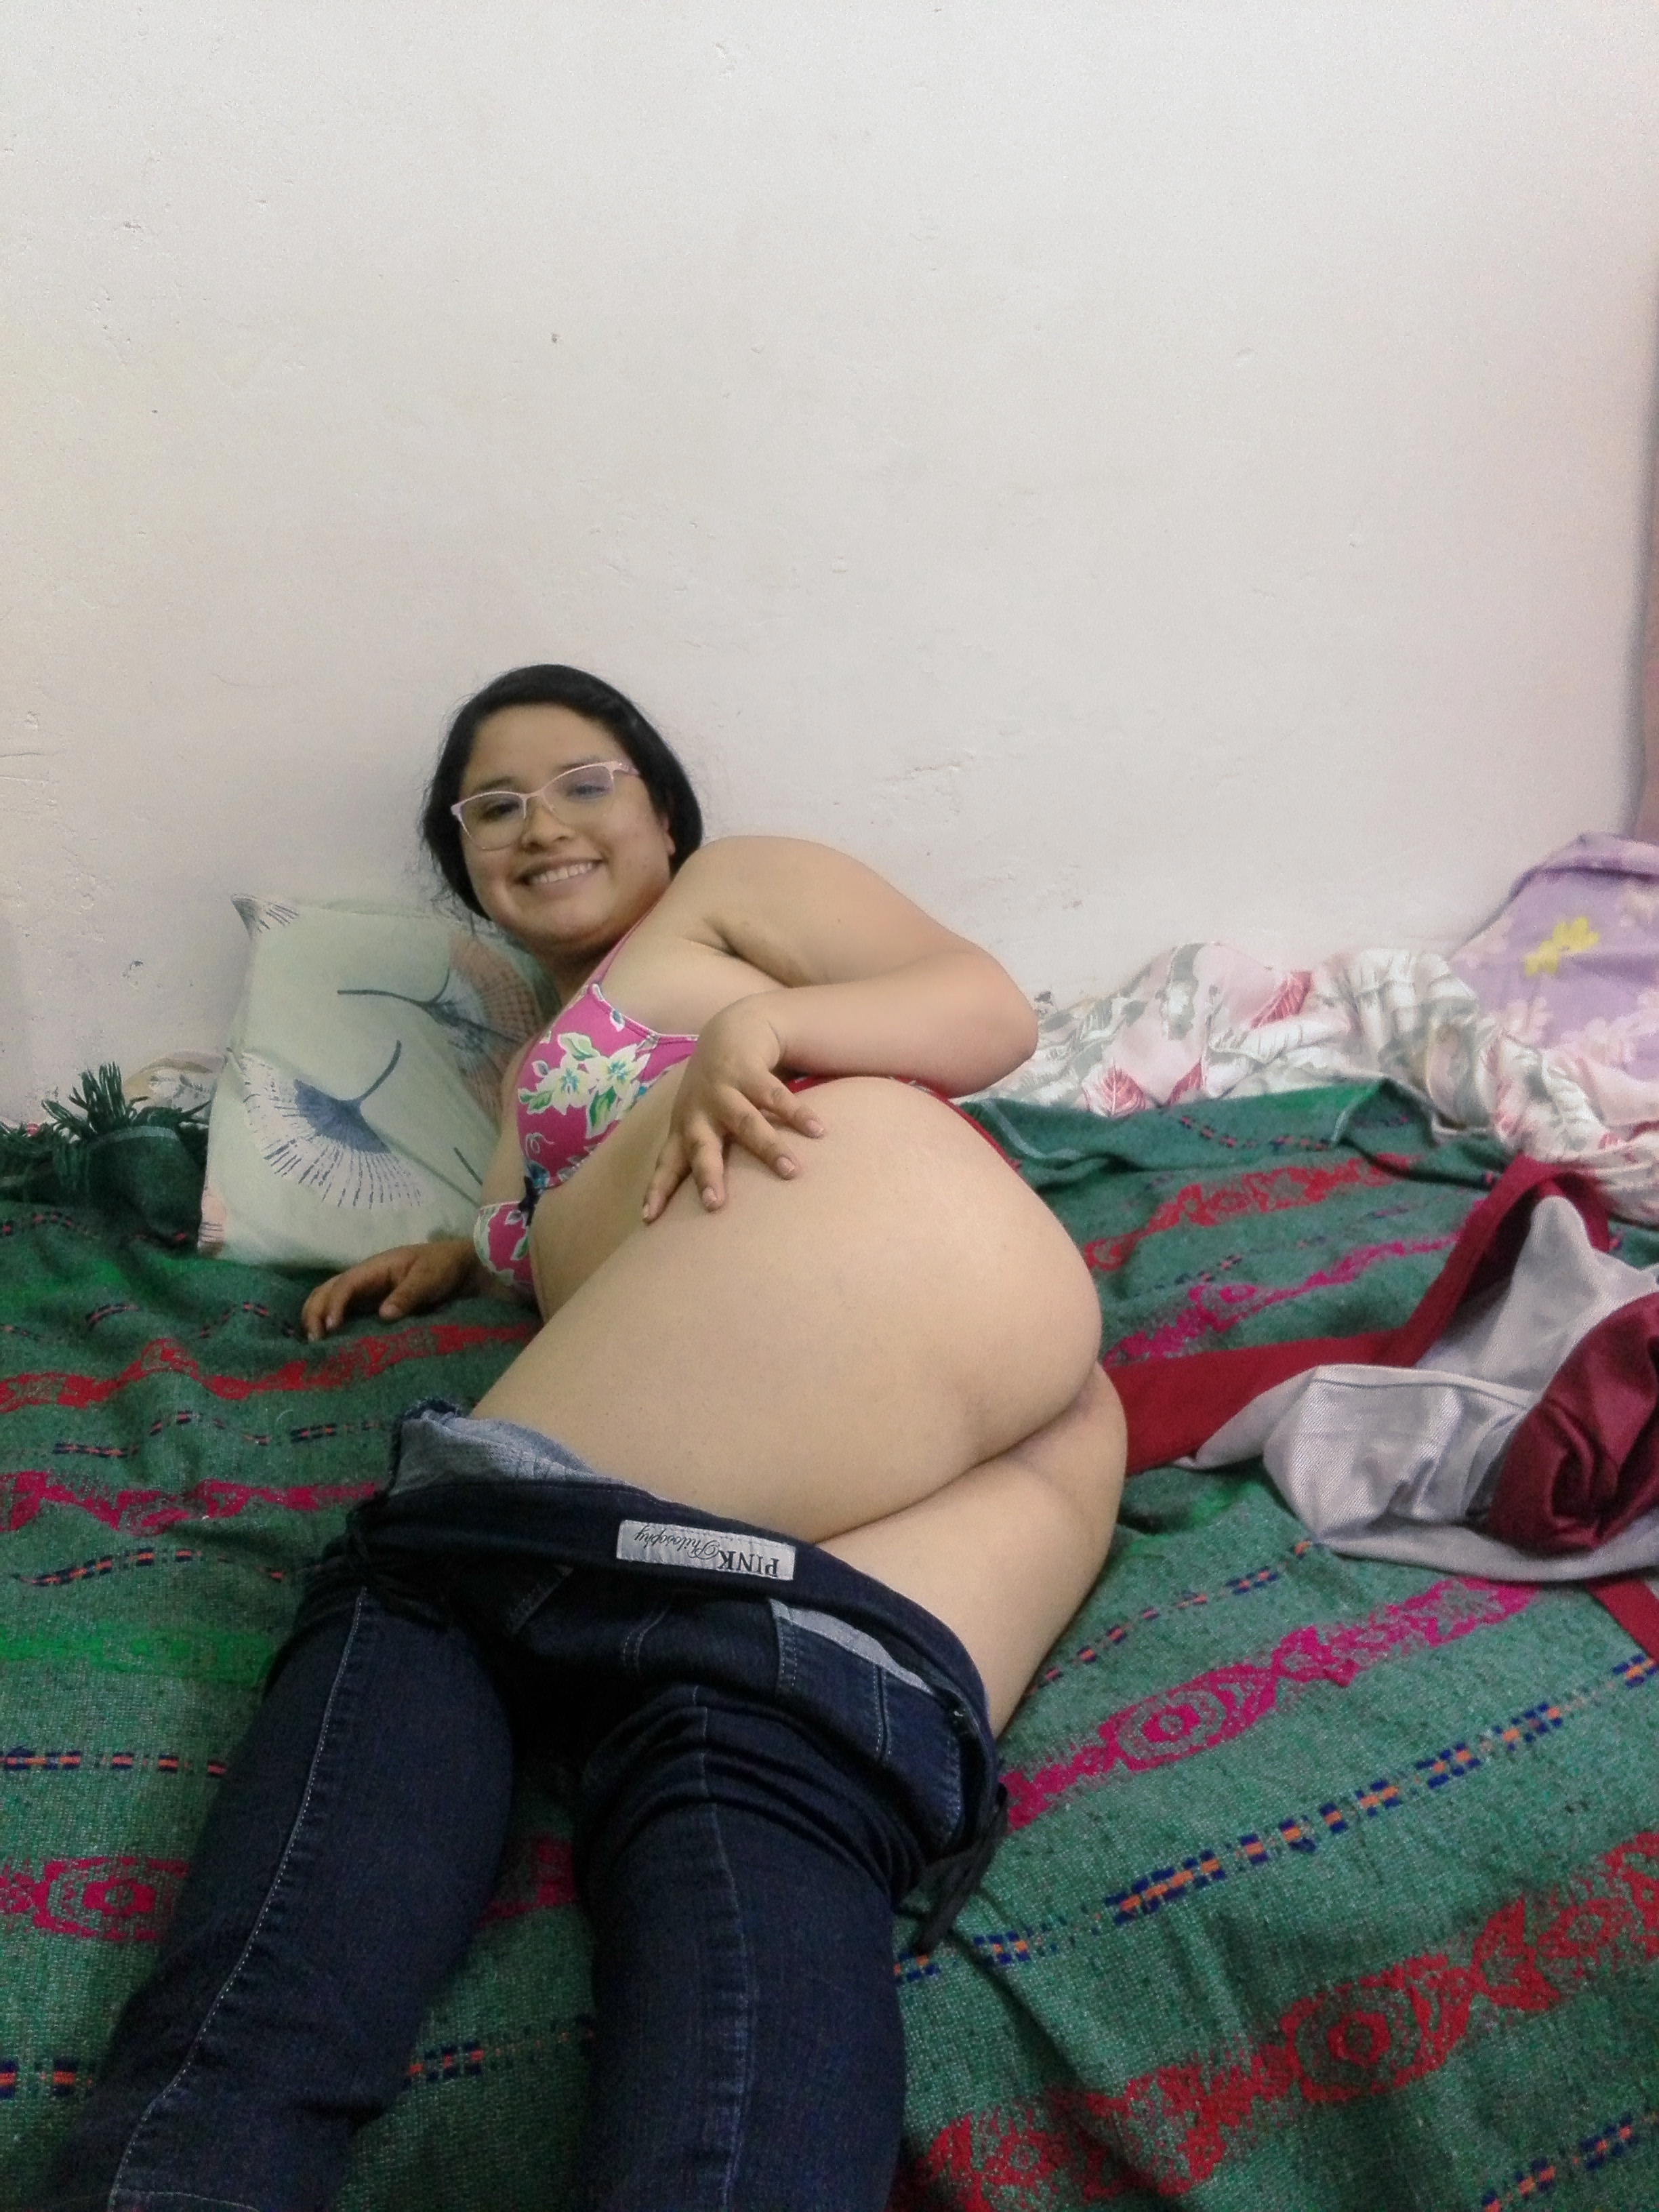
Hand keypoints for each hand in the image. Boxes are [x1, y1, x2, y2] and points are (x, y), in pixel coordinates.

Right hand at [300, 1238, 480, 1341]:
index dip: (334, 1305)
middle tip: (314, 1340)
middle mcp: (365, 1278)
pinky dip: (333, 1322)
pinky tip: (331, 1342)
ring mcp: (367, 1291)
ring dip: (318, 1316)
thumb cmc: (444, 1267)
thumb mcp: (429, 1278)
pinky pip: (347, 1311)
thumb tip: (384, 1315)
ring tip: (315, 1343)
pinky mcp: (373, 1304)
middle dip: (315, 1311)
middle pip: (328, 1290)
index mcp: (375, 1267)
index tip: (331, 1328)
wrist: (462, 1268)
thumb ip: (408, 1295)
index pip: (345, 1284)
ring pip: (331, 1299)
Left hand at [642, 999, 824, 1221]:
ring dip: (769, 1148)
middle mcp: (701, 1110)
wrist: (731, 1029)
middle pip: (701, 1145)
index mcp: (686, 1126)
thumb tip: (709, 1206)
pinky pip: (777, 1096)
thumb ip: (702, 1152)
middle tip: (715, 1204)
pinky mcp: (750, 1072)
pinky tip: (818, 1131)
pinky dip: (798, 1114)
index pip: (668, 1162)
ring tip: (791, 1172)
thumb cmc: (715, 1090)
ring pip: (746, 1122)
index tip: (649, 1218)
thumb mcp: (700, 1118)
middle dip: (708, 1174)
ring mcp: (725, 1089)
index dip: (658, 1190)